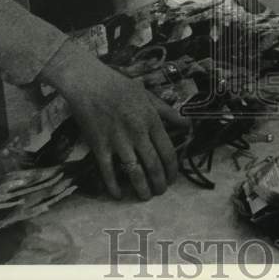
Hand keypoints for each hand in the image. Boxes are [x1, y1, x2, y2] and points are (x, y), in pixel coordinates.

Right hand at [40, 42, 189, 200]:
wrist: (89, 83)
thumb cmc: (120, 87)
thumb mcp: (148, 95)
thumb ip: (168, 112)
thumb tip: (188, 124)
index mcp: (151, 120)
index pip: (167, 151)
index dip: (172, 169)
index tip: (172, 178)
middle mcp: (137, 133)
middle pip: (153, 165)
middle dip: (159, 183)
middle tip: (161, 191)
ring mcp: (118, 141)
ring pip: (134, 172)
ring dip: (141, 188)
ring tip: (145, 197)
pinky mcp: (99, 146)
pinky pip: (108, 172)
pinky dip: (113, 186)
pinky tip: (118, 195)